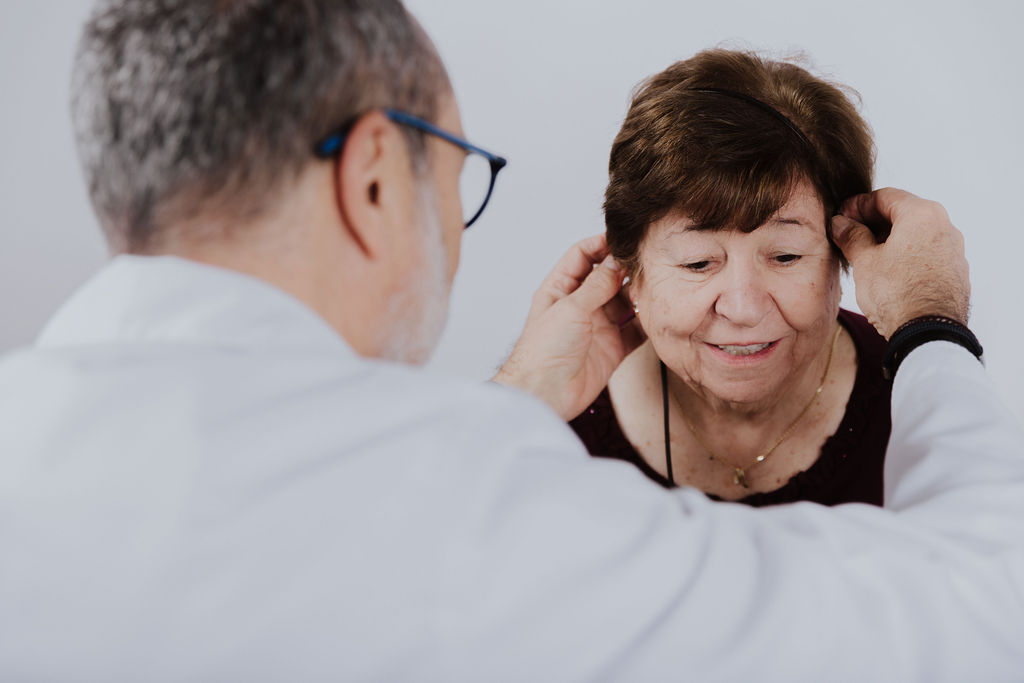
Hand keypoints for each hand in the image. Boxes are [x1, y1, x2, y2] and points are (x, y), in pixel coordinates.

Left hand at [492, 234, 645, 419]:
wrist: (544, 395)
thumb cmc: (542, 351)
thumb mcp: (570, 308)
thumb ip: (597, 285)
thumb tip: (616, 261)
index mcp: (560, 289)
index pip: (582, 256)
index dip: (602, 245)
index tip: (624, 239)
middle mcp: (580, 306)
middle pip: (608, 278)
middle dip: (627, 270)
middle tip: (646, 263)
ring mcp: (597, 327)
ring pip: (625, 303)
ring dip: (640, 296)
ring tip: (654, 288)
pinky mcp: (612, 349)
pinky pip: (635, 332)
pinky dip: (647, 324)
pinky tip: (657, 315)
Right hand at [832, 188, 969, 338]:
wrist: (928, 332)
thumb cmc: (897, 294)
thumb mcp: (864, 261)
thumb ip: (851, 236)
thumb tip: (842, 224)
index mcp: (922, 214)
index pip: (885, 196)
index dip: (858, 205)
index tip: (842, 216)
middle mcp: (944, 226)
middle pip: (903, 213)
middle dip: (874, 222)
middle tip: (850, 234)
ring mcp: (953, 250)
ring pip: (916, 234)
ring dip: (890, 239)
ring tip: (866, 255)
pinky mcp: (955, 271)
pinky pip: (927, 253)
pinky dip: (907, 255)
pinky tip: (888, 271)